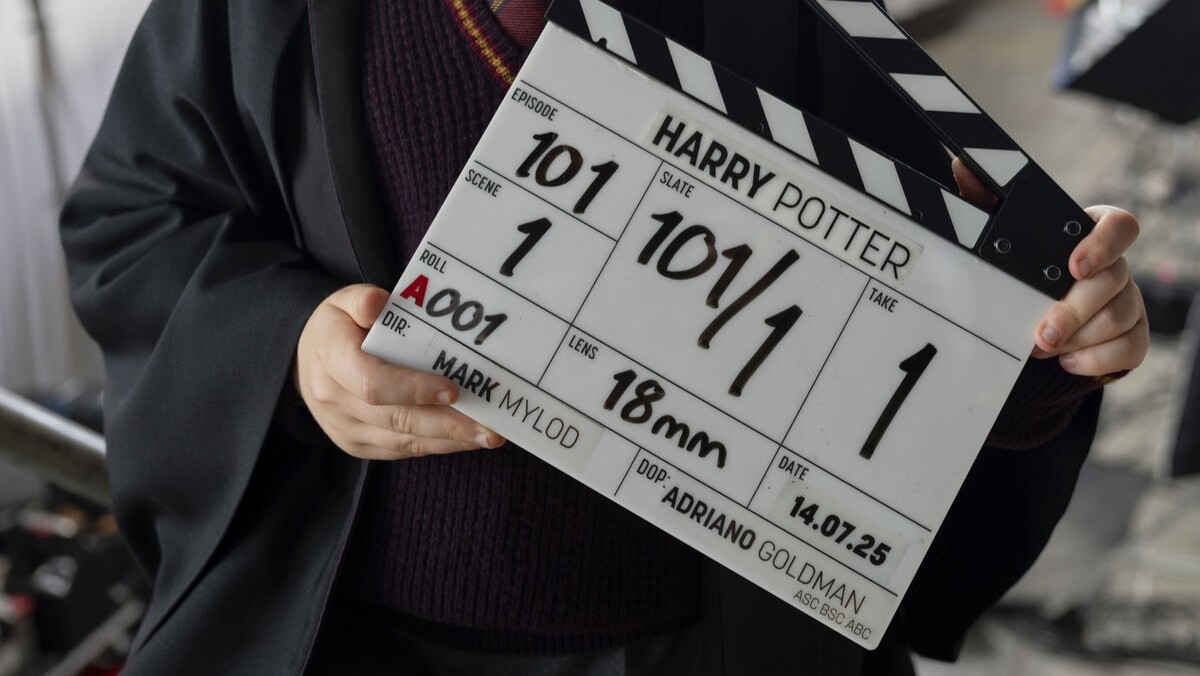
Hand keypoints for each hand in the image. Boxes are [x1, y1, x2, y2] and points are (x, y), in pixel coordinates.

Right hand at [295, 284, 504, 458]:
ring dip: (450, 441)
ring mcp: (346, 428)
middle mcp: (335, 400)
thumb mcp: (342, 302)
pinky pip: (401, 451)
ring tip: (488, 436)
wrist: (304, 363)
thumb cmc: (337, 328)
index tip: (453, 390)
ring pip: (404, 441)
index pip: (373, 383)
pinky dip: (436, 446)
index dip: (414, 389)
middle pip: (397, 419)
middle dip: (448, 425)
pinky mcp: (358, 445)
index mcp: (332, 359)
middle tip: (489, 427)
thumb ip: (362, 299)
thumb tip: (379, 302)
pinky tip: (465, 439)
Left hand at [953, 159, 1148, 375]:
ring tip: (1040, 346)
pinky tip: (1066, 360)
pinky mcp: (1131, 337)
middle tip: (1041, 332)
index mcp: (1091, 236)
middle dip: (1075, 309)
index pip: (1120, 226)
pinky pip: (1132, 350)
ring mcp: (1127, 302)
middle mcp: (1116, 267)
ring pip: (1120, 318)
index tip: (1073, 267)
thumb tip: (961, 166)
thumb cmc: (1021, 270)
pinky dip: (1096, 359)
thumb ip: (986, 202)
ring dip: (1079, 338)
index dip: (1103, 245)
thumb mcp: (1001, 236)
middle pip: (1115, 281)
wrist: (1029, 322)